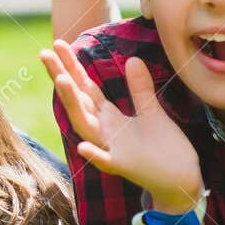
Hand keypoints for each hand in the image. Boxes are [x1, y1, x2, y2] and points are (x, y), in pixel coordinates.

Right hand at [41, 40, 201, 207]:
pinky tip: (83, 146)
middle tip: (45, 54)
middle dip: (61, 77)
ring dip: (73, 105)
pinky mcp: (124, 166)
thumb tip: (132, 59)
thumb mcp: (151, 111)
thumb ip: (139, 88)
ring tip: (62, 81)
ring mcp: (111, 148)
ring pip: (85, 126)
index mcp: (109, 116)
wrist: (179, 179)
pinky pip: (106, 161)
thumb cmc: (164, 147)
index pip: (85, 87)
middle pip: (77, 101)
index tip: (58, 44)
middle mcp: (104, 131)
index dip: (72, 66)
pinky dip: (94, 155)